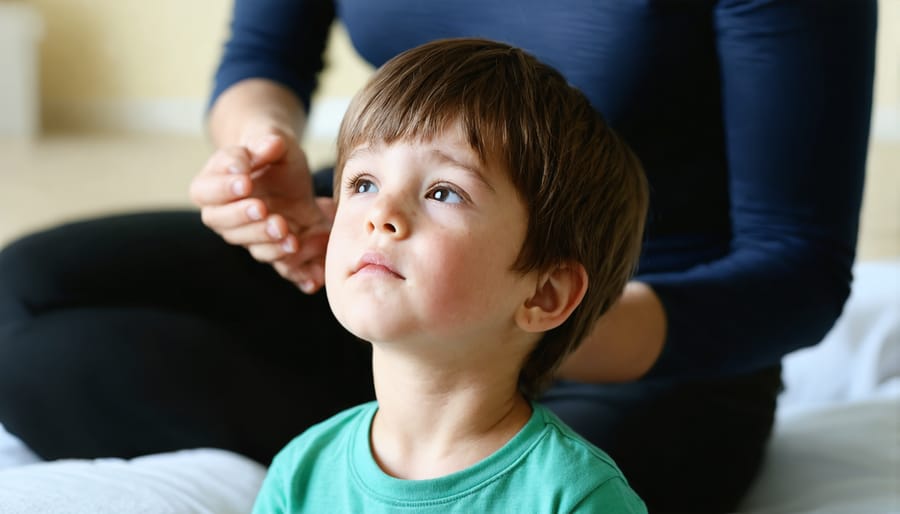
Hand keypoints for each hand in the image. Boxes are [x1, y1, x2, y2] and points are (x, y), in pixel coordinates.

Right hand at [190, 130, 332, 292]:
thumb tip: (270, 144)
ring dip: (269, 243)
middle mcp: (225, 215)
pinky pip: (281, 265)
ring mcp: (249, 235)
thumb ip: (269, 141)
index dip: (223, 188)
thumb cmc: (272, 152)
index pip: (207, 190)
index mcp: (213, 184)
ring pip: (251, 246)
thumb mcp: (275, 140)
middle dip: (245, 219)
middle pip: (224, 223)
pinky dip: (296, 272)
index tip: (244, 182)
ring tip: (289, 234)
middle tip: (264, 210)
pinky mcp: (274, 249)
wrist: (286, 172)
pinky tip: (312, 278)